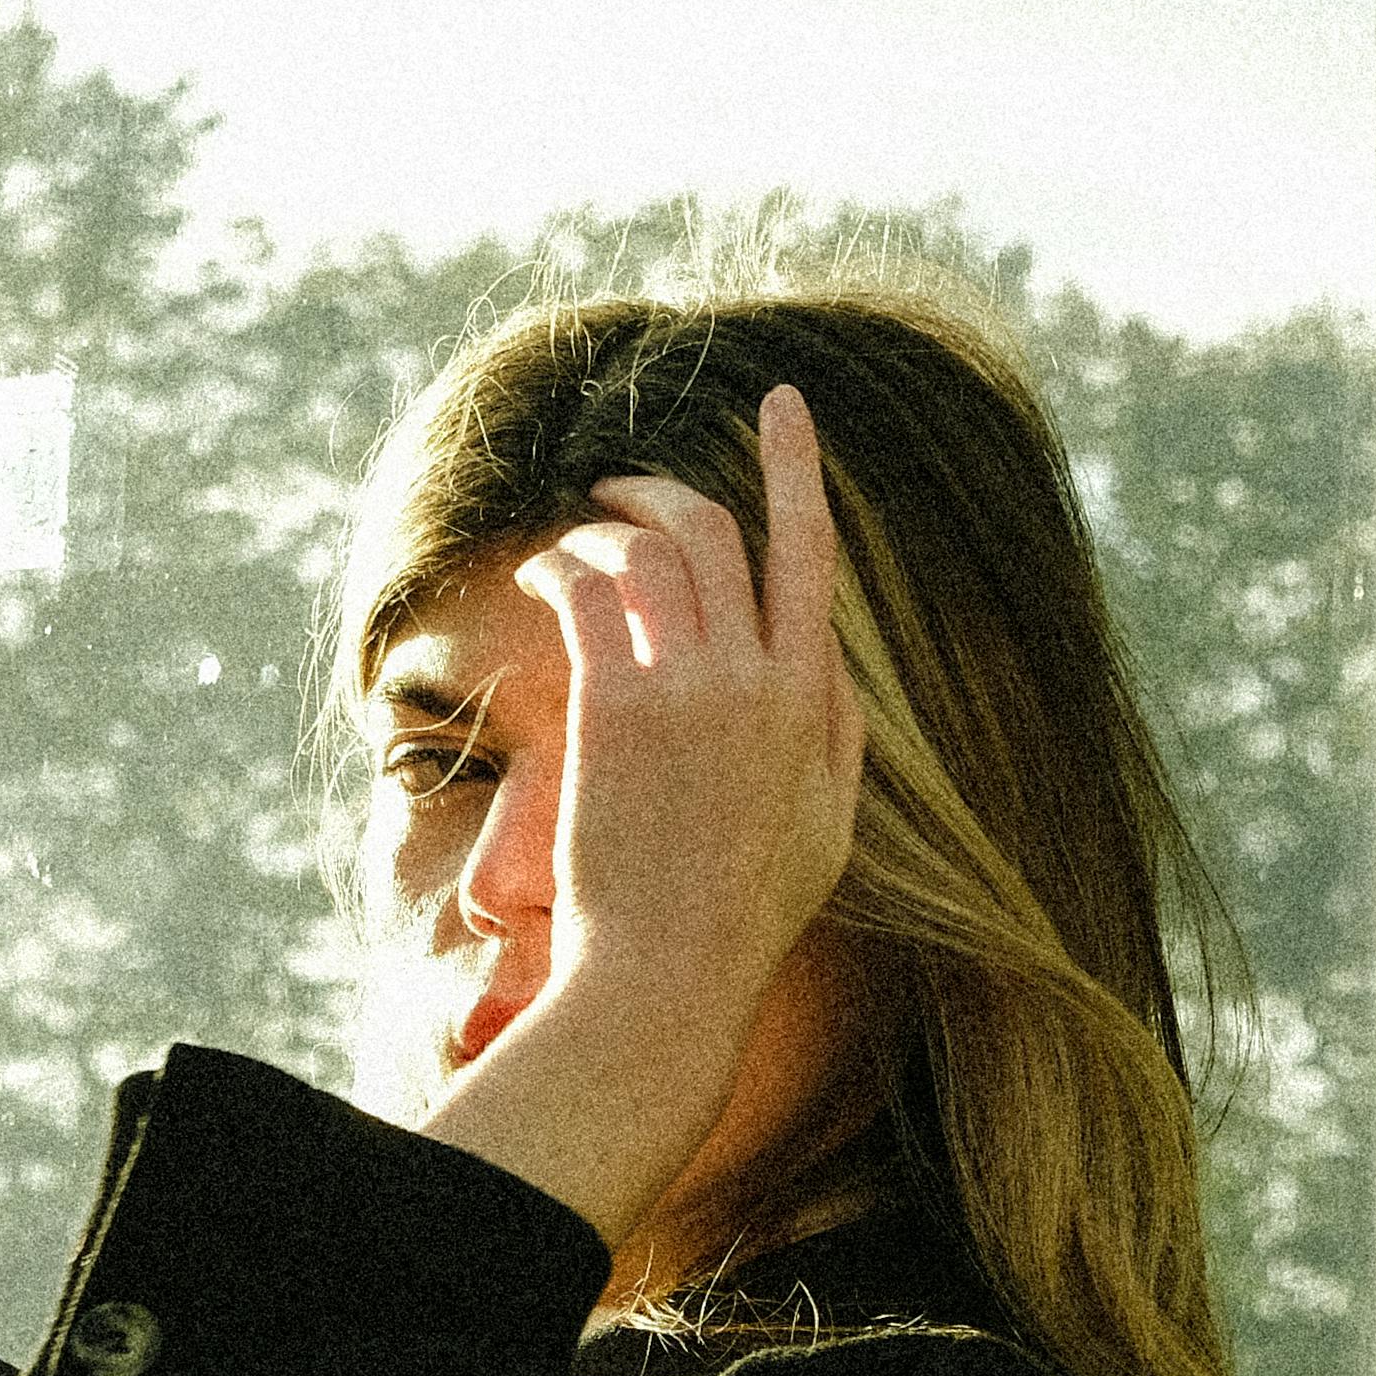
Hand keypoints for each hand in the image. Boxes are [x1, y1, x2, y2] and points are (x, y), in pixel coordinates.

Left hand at [513, 383, 864, 1039]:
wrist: (671, 971)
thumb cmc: (747, 911)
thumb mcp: (829, 821)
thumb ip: (834, 730)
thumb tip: (820, 659)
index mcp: (813, 700)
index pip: (811, 551)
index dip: (796, 466)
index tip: (780, 404)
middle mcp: (757, 679)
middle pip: (714, 532)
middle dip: (660, 493)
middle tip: (619, 490)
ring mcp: (686, 689)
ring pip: (646, 552)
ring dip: (603, 529)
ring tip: (572, 542)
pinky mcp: (614, 707)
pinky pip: (585, 596)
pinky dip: (561, 569)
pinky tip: (542, 577)